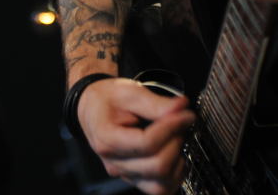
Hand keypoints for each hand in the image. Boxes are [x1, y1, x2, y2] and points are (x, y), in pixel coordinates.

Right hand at [77, 76, 194, 194]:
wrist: (93, 108)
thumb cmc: (108, 99)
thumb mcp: (130, 92)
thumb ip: (156, 103)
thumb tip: (181, 108)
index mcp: (107, 138)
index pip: (147, 143)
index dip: (171, 128)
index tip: (185, 114)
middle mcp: (114, 163)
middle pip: (156, 166)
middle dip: (176, 142)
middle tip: (180, 122)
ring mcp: (124, 174)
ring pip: (159, 185)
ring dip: (177, 162)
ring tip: (175, 138)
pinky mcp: (134, 179)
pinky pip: (158, 189)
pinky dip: (173, 175)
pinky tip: (174, 154)